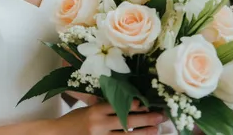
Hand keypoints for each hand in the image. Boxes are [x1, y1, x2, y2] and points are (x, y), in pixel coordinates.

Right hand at [52, 99, 167, 134]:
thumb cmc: (73, 121)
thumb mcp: (86, 108)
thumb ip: (102, 106)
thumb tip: (123, 102)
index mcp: (94, 111)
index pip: (117, 106)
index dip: (132, 105)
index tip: (145, 103)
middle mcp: (98, 124)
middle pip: (126, 121)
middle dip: (144, 119)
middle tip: (159, 116)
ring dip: (142, 133)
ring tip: (156, 130)